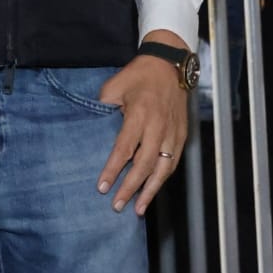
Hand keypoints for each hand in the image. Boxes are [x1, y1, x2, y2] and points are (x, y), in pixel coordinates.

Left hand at [96, 41, 189, 216]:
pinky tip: (153, 190)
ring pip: (162, 168)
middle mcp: (158, 125)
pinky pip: (173, 162)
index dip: (113, 169)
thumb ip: (103, 108)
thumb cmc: (139, 74)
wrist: (169, 64)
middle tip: (117, 205)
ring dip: (150, 190)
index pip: (124, 148)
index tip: (102, 187)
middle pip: (144, 164)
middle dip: (130, 187)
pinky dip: (162, 179)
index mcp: (140, 113)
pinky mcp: (181, 134)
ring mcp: (172, 131)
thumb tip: (92, 130)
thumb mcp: (114, 86)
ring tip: (137, 209)